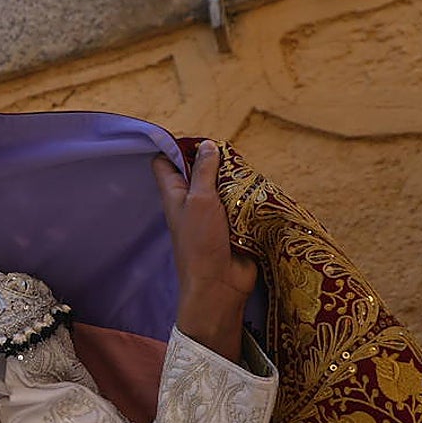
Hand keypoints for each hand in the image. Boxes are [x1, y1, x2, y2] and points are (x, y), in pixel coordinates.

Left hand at [152, 139, 254, 362]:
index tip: (195, 137)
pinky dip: (248, 194)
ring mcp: (213, 212)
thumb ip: (203, 171)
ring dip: (235, 177)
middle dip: (213, 158)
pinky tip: (257, 187)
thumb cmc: (201, 243)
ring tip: (246, 169)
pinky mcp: (233, 223)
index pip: (164, 163)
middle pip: (198, 169)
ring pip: (223, 184)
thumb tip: (207, 145)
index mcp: (174, 194)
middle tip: (230, 152)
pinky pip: (240, 201)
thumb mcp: (200, 200)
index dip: (174, 147)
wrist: (220, 285)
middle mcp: (191, 201)